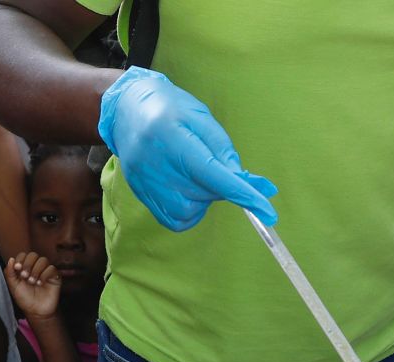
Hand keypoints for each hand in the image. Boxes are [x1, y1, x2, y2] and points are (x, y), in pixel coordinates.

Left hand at [4, 252, 59, 320]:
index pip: (24, 255)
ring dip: (36, 270)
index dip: (20, 259)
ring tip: (32, 282)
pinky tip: (40, 283)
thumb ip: (9, 272)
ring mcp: (46, 272)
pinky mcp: (55, 277)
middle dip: (28, 264)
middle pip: (33, 255)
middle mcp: (36, 268)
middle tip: (25, 276)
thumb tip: (11, 259)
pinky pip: (52, 269)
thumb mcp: (13, 285)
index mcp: (25, 268)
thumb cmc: (25, 298)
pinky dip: (44, 275)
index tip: (17, 268)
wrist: (36, 310)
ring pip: (43, 260)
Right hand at [98, 66, 278, 231]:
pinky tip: (187, 191)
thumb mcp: (203, 119)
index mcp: (173, 138)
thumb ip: (225, 152)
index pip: (214, 175)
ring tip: (194, 173)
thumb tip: (252, 184)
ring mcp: (145, 182)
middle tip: (210, 163)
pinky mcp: (140, 195)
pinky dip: (189, 211)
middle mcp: (155, 163)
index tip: (268, 212)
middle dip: (219, 185)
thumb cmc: (171, 108)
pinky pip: (174, 220)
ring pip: (191, 210)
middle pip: (205, 193)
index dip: (243, 194)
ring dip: (203, 198)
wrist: (126, 109)